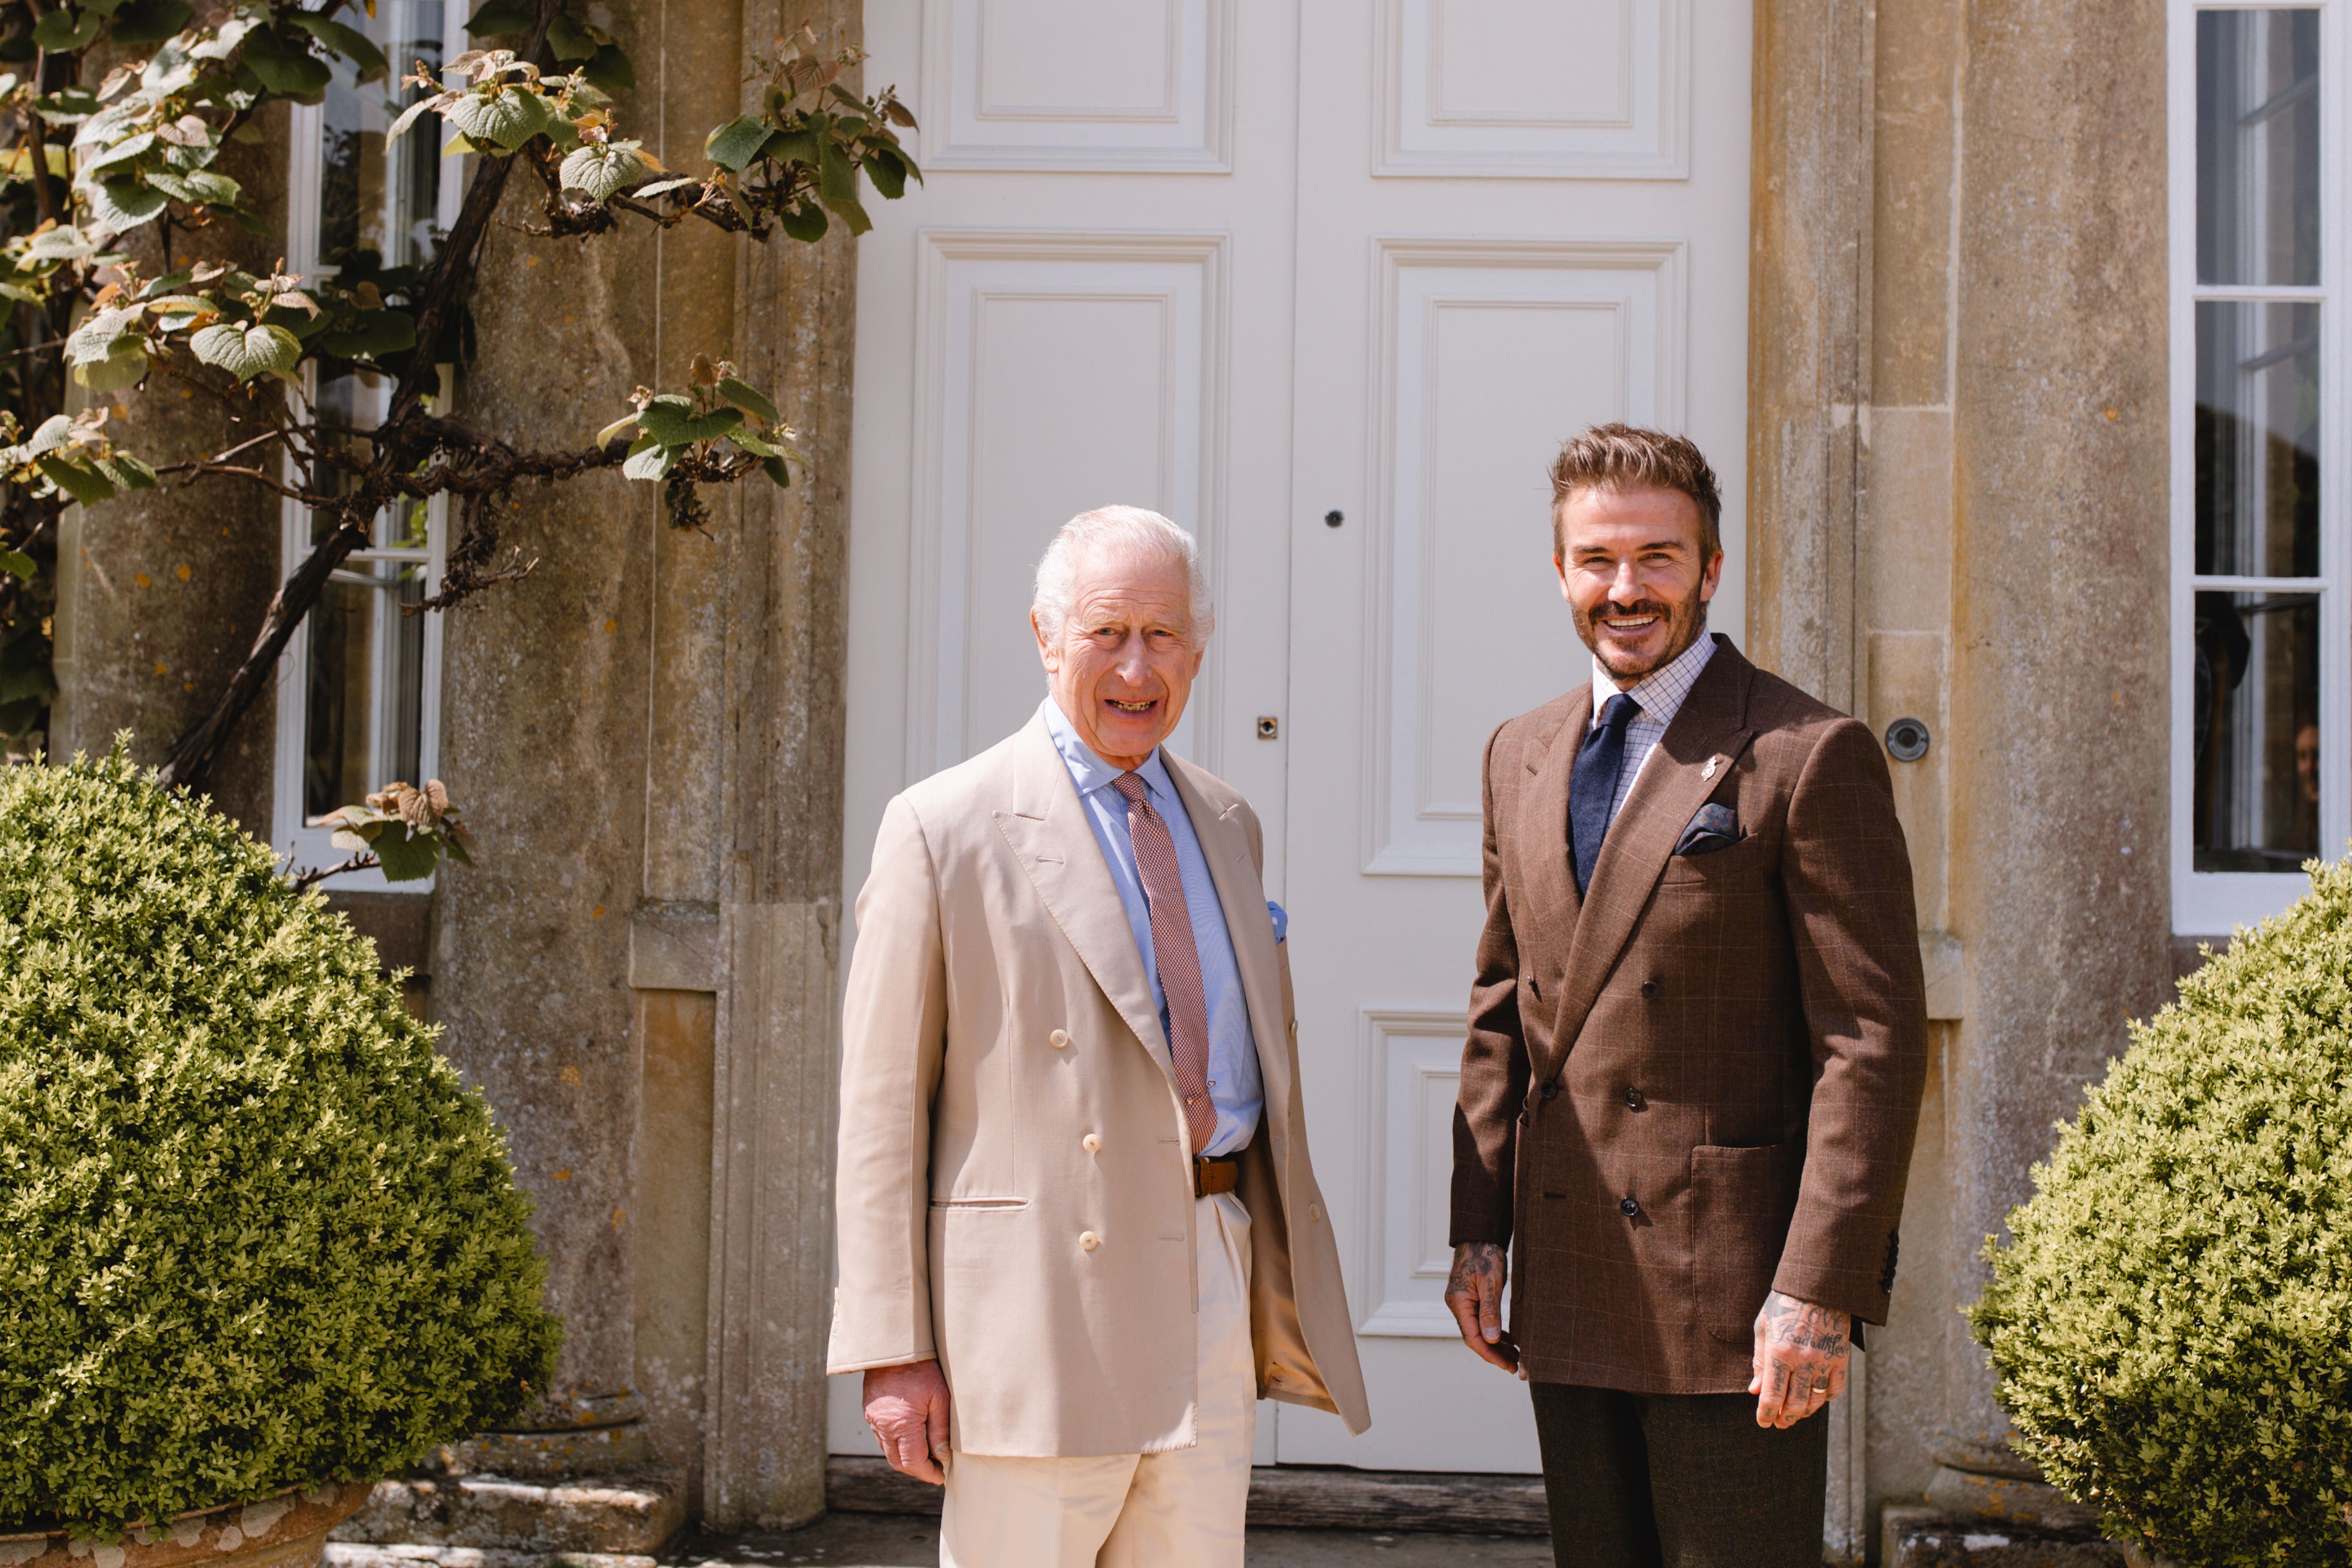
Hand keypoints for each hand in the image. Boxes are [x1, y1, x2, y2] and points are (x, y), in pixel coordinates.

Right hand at [864, 1359, 952, 1483]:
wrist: (894, 1346)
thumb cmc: (921, 1368)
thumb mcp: (939, 1397)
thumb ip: (940, 1430)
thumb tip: (942, 1457)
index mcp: (901, 1425)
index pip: (913, 1462)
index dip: (928, 1473)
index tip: (941, 1476)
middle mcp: (882, 1426)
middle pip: (898, 1462)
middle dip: (916, 1470)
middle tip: (935, 1470)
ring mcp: (873, 1419)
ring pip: (888, 1451)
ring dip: (905, 1458)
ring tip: (926, 1455)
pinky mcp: (869, 1411)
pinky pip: (881, 1437)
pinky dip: (896, 1444)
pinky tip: (911, 1437)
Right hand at [1444, 1242, 1519, 1372]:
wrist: (1480, 1234)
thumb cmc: (1486, 1255)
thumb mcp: (1491, 1283)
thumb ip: (1490, 1312)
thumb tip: (1491, 1340)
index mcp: (1459, 1302)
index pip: (1473, 1338)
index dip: (1490, 1354)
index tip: (1508, 1365)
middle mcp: (1457, 1304)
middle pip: (1475, 1337)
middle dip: (1495, 1353)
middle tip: (1515, 1365)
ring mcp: (1462, 1301)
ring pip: (1478, 1330)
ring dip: (1495, 1344)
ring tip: (1515, 1356)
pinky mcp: (1470, 1298)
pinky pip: (1479, 1321)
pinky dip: (1493, 1331)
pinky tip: (1506, 1339)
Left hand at [1748, 1291, 1849, 1427]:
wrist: (1818, 1287)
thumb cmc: (1784, 1305)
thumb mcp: (1763, 1328)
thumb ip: (1760, 1361)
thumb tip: (1755, 1391)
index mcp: (1779, 1352)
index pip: (1772, 1396)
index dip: (1766, 1414)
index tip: (1763, 1423)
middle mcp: (1802, 1360)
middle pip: (1794, 1404)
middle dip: (1784, 1418)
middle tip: (1778, 1423)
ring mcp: (1824, 1361)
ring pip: (1815, 1401)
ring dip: (1803, 1413)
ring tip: (1794, 1414)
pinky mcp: (1841, 1359)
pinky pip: (1834, 1390)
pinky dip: (1824, 1399)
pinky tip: (1815, 1399)